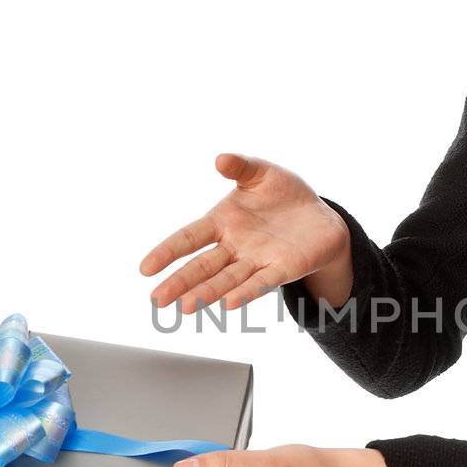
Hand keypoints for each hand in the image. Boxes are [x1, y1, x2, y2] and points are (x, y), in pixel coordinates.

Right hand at [140, 152, 352, 313]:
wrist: (321, 216)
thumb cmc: (286, 195)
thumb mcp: (262, 174)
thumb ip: (241, 167)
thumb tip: (220, 159)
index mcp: (223, 222)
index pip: (188, 238)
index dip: (167, 252)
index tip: (145, 269)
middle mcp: (235, 246)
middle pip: (202, 266)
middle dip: (180, 282)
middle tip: (157, 300)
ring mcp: (256, 260)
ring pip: (226, 279)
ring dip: (206, 292)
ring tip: (186, 307)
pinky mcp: (281, 269)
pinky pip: (260, 283)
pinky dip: (244, 292)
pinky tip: (228, 304)